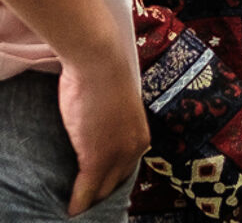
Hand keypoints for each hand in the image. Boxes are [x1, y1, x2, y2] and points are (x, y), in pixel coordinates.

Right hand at [58, 30, 148, 215]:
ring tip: (76, 210)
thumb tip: (100, 137)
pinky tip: (70, 212)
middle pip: (116, 184)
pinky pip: (86, 191)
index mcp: (141, 135)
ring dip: (89, 202)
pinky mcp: (98, 158)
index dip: (110, 183)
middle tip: (85, 203)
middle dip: (101, 194)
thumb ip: (113, 128)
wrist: (100, 62)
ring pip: (102, 191)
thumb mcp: (116, 108)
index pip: (126, 170)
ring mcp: (117, 154)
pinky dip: (77, 204)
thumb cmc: (104, 78)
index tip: (98, 191)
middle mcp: (135, 148)